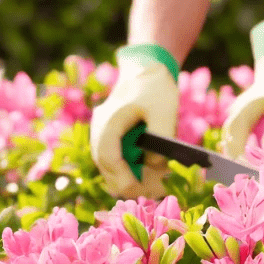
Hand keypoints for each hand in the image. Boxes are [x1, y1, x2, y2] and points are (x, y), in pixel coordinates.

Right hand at [90, 53, 178, 198]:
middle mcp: (99, 131)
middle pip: (107, 168)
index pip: (108, 158)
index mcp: (108, 122)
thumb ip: (161, 139)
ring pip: (111, 168)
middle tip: (155, 193)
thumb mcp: (164, 111)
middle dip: (130, 184)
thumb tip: (155, 167)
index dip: (124, 179)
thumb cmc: (155, 89)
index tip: (142, 191)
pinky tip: (152, 173)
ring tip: (157, 183)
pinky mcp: (110, 139)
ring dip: (132, 178)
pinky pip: (116, 162)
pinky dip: (132, 170)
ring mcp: (101, 135)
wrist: (145, 69)